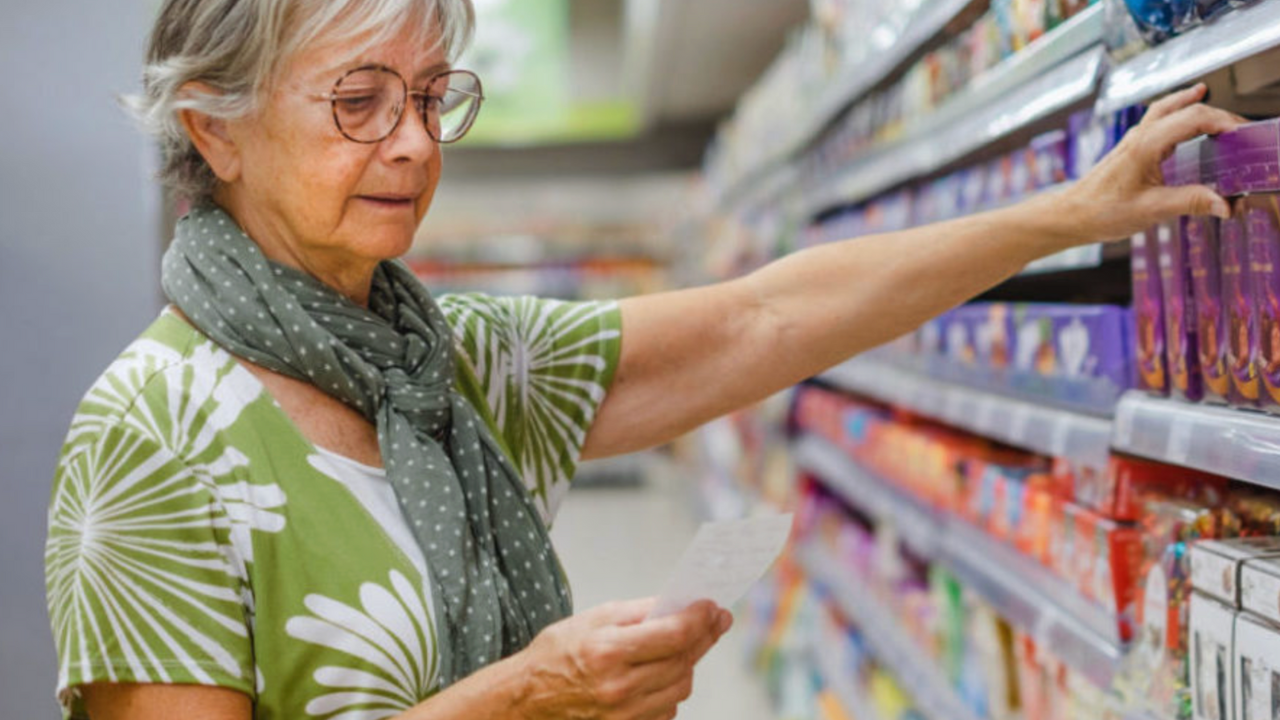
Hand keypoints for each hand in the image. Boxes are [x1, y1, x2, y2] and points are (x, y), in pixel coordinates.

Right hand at [511, 598, 731, 719]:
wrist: (526, 699)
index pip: (674, 635)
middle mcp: (619, 687)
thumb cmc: (556, 654)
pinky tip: (663, 672)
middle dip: (704, 636)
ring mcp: (624, 714)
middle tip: (715, 619)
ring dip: (688, 663)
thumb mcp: (593, 618)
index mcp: (608, 652)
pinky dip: (671, 688)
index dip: (700, 618)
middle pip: (683, 661)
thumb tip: (678, 604)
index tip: (712, 606)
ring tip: (686, 644)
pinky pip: (667, 708)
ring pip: (681, 687)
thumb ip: (639, 611)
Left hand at [1060, 84, 1247, 243]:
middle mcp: (1139, 137)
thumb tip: (1224, 204)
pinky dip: (1174, 112)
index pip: (1192, 118)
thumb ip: (1189, 202)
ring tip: (1207, 94)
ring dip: (1189, 101)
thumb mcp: (1150, 210)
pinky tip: (1180, 119)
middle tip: (1238, 123)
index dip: (1221, 121)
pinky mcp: (1129, 148)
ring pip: (1164, 109)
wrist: (1069, 215)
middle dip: (1213, 111)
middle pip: (1181, 109)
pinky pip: (1156, 120)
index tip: (1241, 133)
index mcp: (1145, 146)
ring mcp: (1132, 140)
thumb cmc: (1100, 212)